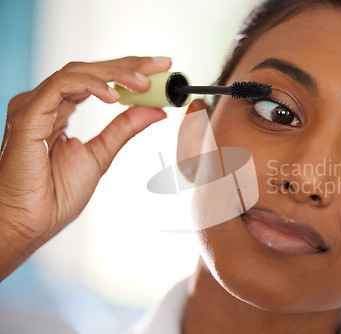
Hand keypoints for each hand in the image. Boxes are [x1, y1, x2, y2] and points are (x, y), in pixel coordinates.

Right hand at [0, 56, 171, 279]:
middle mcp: (45, 104)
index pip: (97, 80)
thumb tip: (155, 110)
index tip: (160, 68)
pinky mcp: (28, 116)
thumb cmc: (55, 196)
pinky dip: (91, 86)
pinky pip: (61, 87)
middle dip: (128, 65)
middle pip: (89, 70)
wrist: (31, 223)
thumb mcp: (101, 155)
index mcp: (59, 111)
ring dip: (115, 73)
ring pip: (77, 72)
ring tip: (144, 83)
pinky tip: (115, 95)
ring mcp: (34, 107)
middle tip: (160, 64)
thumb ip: (124, 128)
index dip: (129, 70)